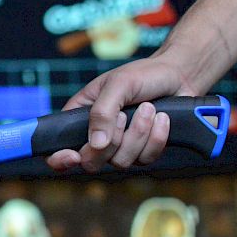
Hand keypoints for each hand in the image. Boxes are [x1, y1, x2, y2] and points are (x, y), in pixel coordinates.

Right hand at [45, 54, 197, 172]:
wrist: (178, 76)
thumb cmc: (143, 74)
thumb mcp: (117, 85)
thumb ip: (102, 113)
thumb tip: (96, 144)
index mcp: (80, 117)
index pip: (58, 148)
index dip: (60, 159)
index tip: (73, 156)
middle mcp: (97, 136)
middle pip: (92, 162)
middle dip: (113, 140)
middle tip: (124, 114)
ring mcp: (120, 147)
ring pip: (122, 162)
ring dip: (139, 133)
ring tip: (148, 108)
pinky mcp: (143, 151)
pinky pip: (146, 159)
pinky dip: (156, 138)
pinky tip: (161, 118)